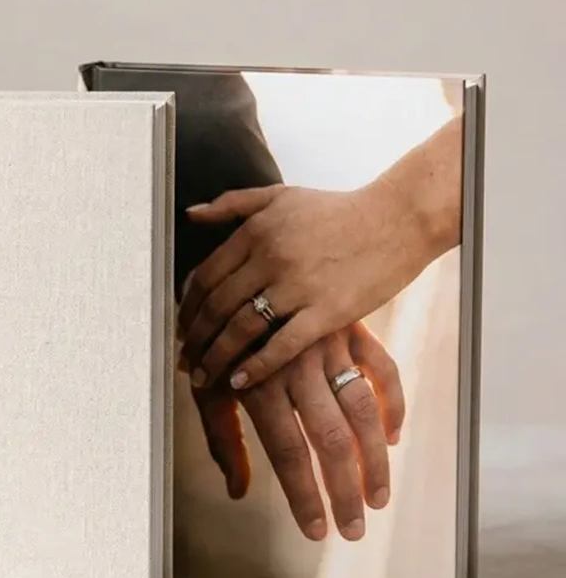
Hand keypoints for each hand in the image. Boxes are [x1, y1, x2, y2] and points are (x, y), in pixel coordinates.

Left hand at [178, 116, 463, 391]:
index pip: (205, 276)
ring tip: (202, 375)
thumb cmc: (337, 209)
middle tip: (183, 358)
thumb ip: (232, 204)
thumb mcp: (280, 196)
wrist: (398, 219)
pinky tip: (238, 381)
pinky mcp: (327, 311)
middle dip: (194, 337)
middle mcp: (271, 257)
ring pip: (242, 328)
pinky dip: (255, 367)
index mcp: (255, 231)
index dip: (187, 307)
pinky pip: (281, 345)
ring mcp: (299, 285)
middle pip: (217, 306)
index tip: (180, 327)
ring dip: (216, 356)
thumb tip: (189, 215)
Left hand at [192, 321, 404, 540]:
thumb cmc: (216, 340)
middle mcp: (296, 367)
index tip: (316, 530)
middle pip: (330, 439)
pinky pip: (383, 369)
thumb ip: (223, 439)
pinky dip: (393, 404)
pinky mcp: (351, 329)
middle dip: (344, 490)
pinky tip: (392, 437)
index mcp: (258, 384)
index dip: (304, 495)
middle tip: (354, 529)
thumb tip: (237, 490)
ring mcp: (328, 347)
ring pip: (362, 409)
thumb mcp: (207, 387)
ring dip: (375, 459)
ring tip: (378, 497)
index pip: (288, 452)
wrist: (234, 273)